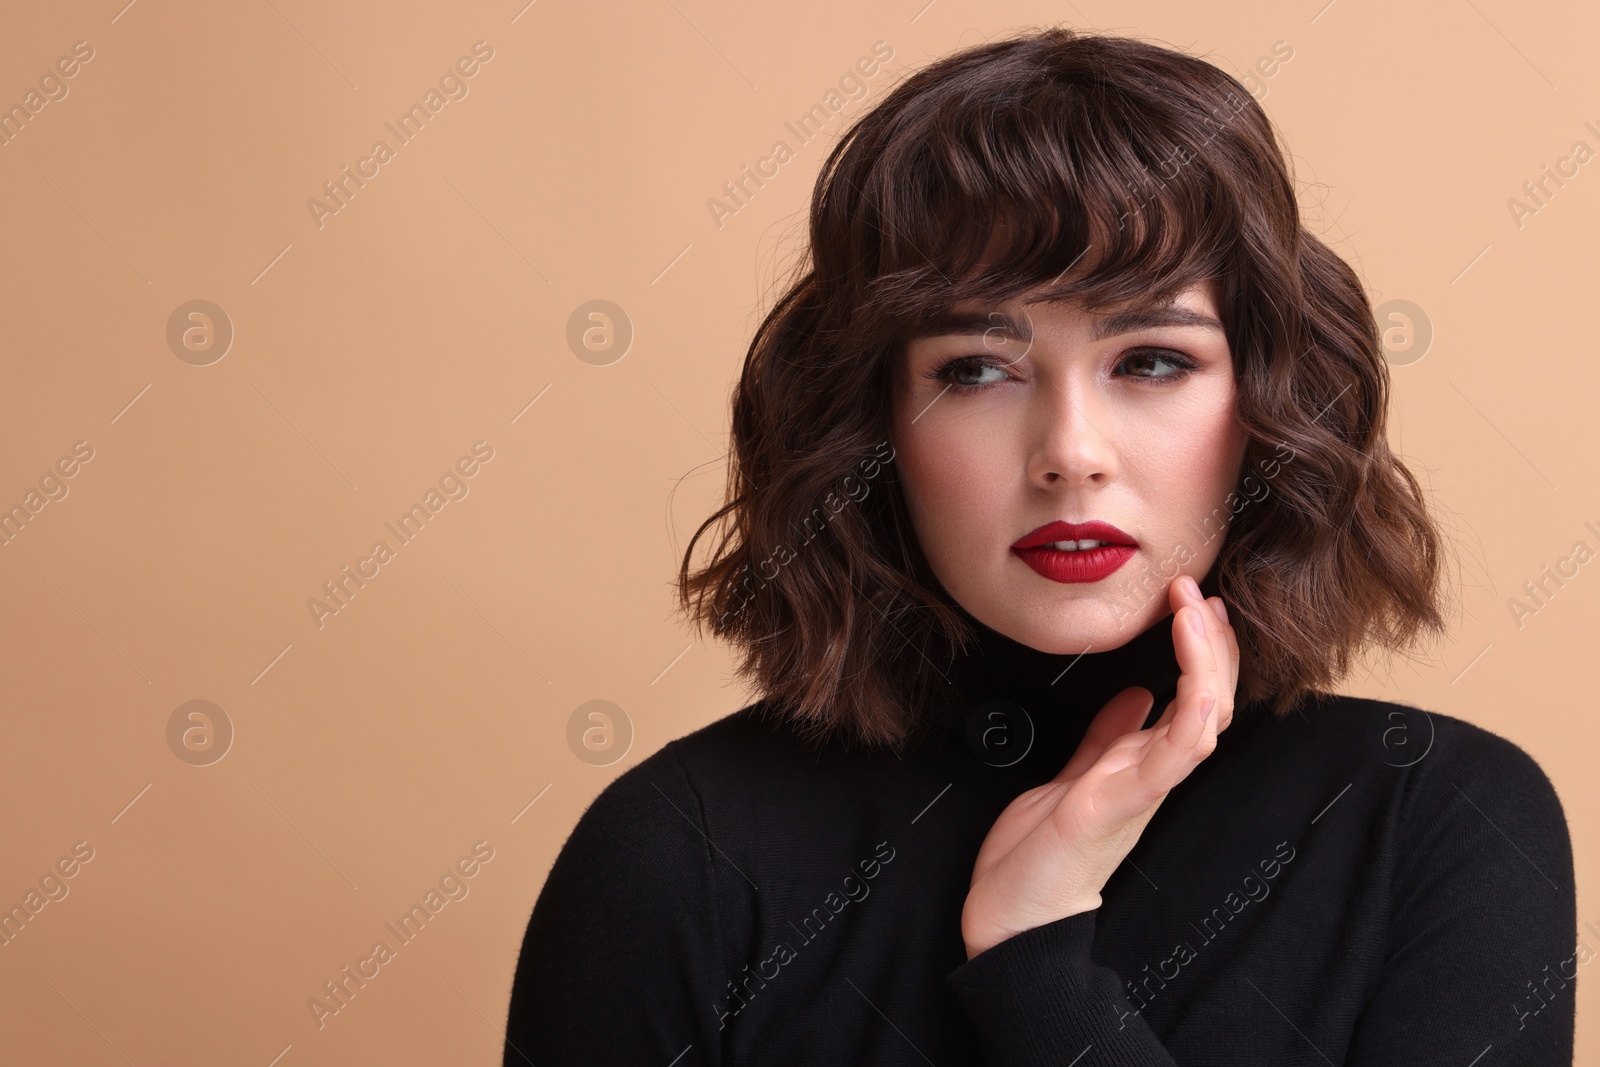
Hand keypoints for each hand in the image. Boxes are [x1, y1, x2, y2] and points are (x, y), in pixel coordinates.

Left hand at [959, 575, 1239, 958]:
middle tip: (1200, 593)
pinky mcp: (1118, 804)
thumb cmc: (1039, 855)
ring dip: (1207, 665)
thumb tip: (1133, 696)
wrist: (1012, 918)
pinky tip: (1197, 688)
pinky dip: (1192, 720)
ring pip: (1203, 722)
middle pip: (1211, 702)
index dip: (1203, 650)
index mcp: (1141, 765)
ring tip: (1198, 614)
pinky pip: (1171, 760)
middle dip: (1213, 644)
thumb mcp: (1072, 777)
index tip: (1194, 602)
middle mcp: (1151, 775)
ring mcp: (1141, 790)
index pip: (1194, 698)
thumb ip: (1105, 739)